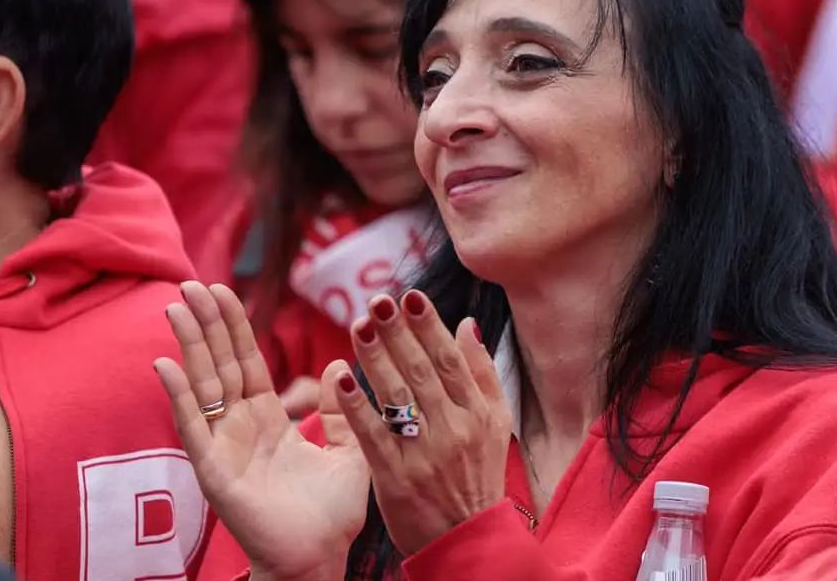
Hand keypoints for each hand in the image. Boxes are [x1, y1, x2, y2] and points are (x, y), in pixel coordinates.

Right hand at [155, 282, 370, 580]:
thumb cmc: (332, 515)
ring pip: (202, 386)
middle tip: (189, 284)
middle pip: (219, 365)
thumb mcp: (349, 451)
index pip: (246, 364)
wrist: (319, 559)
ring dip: (188, 346)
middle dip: (206, 325)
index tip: (222, 289)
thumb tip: (338, 366)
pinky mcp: (214, 471)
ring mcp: (223, 448)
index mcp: (269, 421)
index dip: (234, 327)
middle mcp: (240, 429)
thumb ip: (341, 410)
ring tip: (175, 306)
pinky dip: (178, 395)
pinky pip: (192, 427)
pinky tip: (164, 364)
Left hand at [335, 290, 511, 555]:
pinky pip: (373, 435)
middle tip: (377, 300)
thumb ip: (482, 373)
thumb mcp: (496, 424)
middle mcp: (454, 429)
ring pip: (397, 397)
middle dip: (398, 333)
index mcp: (479, 413)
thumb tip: (466, 324)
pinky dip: (357, 406)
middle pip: (422, 371)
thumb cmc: (478, 476)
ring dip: (376, 358)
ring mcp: (424, 454)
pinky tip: (340, 379)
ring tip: (358, 326)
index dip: (429, 326)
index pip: (451, 360)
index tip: (410, 296)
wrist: (466, 540)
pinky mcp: (396, 478)